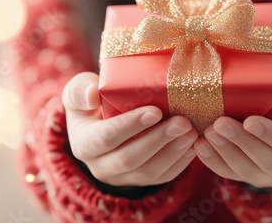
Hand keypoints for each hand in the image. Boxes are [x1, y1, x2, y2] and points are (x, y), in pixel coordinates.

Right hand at [62, 72, 197, 186]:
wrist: (100, 123)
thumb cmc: (92, 101)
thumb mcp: (79, 91)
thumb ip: (80, 90)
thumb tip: (91, 95)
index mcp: (83, 143)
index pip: (105, 137)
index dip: (130, 126)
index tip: (155, 112)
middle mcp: (100, 166)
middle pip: (129, 159)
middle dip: (158, 140)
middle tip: (182, 122)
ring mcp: (121, 177)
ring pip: (148, 172)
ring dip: (172, 152)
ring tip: (191, 132)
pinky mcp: (140, 180)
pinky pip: (161, 178)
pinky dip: (179, 163)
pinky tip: (192, 145)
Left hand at [194, 72, 271, 187]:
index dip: (271, 136)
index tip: (250, 120)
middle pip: (266, 163)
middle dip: (241, 143)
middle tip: (220, 123)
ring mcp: (268, 177)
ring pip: (245, 171)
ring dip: (224, 152)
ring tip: (207, 132)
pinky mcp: (248, 177)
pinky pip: (229, 174)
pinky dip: (213, 161)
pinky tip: (200, 146)